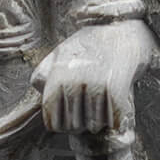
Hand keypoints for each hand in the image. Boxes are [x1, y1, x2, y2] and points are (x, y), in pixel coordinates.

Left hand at [31, 18, 154, 135]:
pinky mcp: (116, 89)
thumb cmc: (87, 47)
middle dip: (81, 124)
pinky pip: (112, 120)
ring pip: (93, 126)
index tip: (70, 120)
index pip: (53, 123)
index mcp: (56, 78)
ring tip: (101, 105)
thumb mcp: (59, 55)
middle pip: (73, 126)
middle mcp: (73, 82)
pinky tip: (113, 106)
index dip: (62, 126)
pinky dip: (115, 119)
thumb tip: (38, 91)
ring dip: (99, 122)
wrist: (120, 33)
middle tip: (88, 110)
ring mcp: (94, 86)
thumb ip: (43, 74)